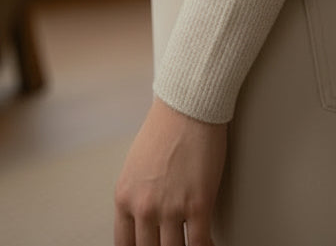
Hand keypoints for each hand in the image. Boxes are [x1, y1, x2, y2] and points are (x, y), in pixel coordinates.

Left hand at [113, 96, 227, 245]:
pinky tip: (210, 245)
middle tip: (173, 244)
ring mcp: (171, 208)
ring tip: (191, 244)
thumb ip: (137, 196)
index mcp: (124, 197)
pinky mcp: (198, 204)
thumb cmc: (166, 126)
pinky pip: (200, 244)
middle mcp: (144, 207)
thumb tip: (145, 220)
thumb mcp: (136, 166)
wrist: (189, 104)